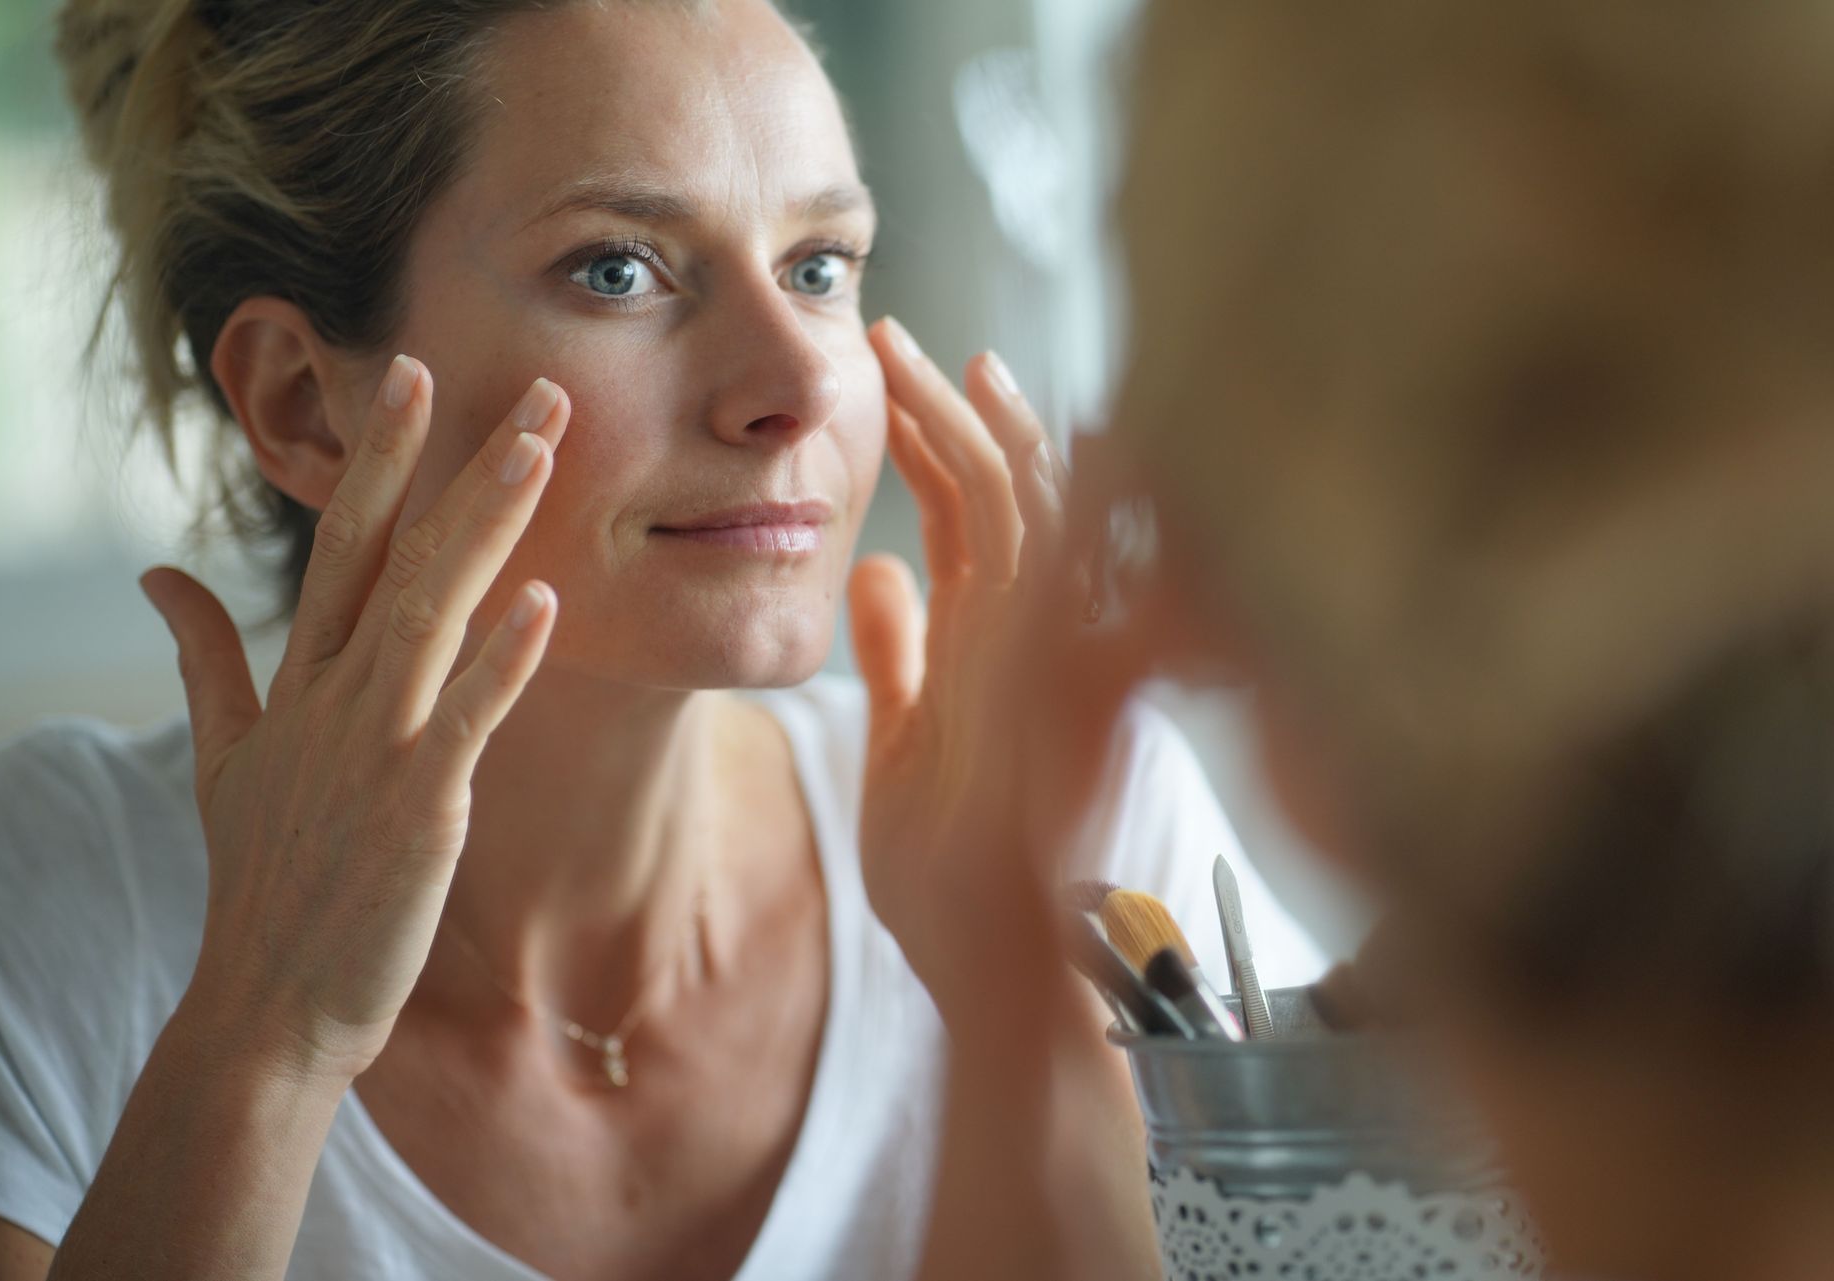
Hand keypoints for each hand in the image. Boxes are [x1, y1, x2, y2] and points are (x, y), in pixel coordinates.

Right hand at [139, 357, 567, 1084]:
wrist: (267, 1004)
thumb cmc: (261, 879)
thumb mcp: (220, 756)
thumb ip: (202, 657)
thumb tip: (156, 573)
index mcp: (301, 678)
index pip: (345, 543)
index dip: (384, 459)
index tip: (419, 378)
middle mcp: (336, 695)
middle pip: (400, 555)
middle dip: (460, 463)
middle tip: (532, 387)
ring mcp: (375, 746)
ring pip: (434, 610)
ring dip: (489, 524)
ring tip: (543, 449)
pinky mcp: (417, 805)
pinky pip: (468, 716)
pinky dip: (503, 657)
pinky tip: (544, 597)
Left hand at [851, 318, 1145, 1030]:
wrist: (984, 956)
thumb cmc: (948, 861)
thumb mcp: (903, 733)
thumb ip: (897, 648)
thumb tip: (870, 566)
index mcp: (993, 641)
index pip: (971, 516)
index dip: (937, 444)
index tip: (899, 377)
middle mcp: (1029, 633)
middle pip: (1003, 492)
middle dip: (954, 412)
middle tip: (900, 340)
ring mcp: (1049, 654)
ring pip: (1031, 513)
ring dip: (980, 434)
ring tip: (932, 363)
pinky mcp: (1057, 680)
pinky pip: (1054, 571)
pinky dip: (1047, 496)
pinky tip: (1026, 432)